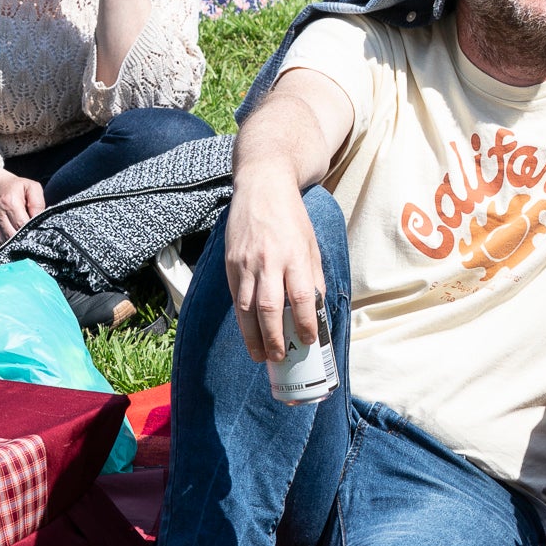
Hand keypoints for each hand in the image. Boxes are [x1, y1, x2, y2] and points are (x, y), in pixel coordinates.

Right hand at [0, 166, 45, 243]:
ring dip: (16, 245)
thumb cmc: (17, 187)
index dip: (31, 231)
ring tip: (27, 244)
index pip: (21, 224)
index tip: (40, 233)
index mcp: (10, 203)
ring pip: (5, 242)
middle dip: (24, 241)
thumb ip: (38, 202)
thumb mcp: (32, 187)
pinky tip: (16, 245)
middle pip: (12, 236)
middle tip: (35, 241)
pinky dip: (7, 246)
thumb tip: (39, 218)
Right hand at [223, 167, 325, 362]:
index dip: (304, 323)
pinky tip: (248, 332)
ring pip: (247, 308)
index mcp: (296, 256)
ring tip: (260, 355)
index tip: (308, 341)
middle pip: (270, 308)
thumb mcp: (311, 243)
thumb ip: (313, 276)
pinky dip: (242, 318)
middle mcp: (270, 261)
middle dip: (274, 338)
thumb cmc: (292, 218)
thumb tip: (315, 308)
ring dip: (253, 336)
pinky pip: (236, 297)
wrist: (262, 188)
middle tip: (280, 357)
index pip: (301, 298)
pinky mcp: (230, 263)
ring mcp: (246, 263)